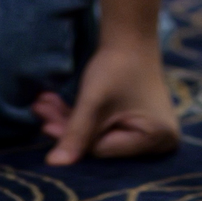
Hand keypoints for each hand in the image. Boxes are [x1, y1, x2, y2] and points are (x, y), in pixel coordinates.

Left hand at [32, 41, 181, 164]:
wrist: (130, 35)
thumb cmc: (117, 65)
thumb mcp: (94, 102)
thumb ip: (75, 134)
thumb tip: (54, 165)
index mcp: (158, 138)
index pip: (104, 149)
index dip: (74, 138)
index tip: (45, 126)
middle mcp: (161, 141)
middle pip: (101, 143)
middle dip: (67, 126)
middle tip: (40, 111)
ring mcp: (151, 132)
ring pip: (99, 133)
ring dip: (69, 119)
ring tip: (42, 104)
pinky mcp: (139, 122)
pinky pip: (105, 126)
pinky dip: (82, 116)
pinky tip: (55, 105)